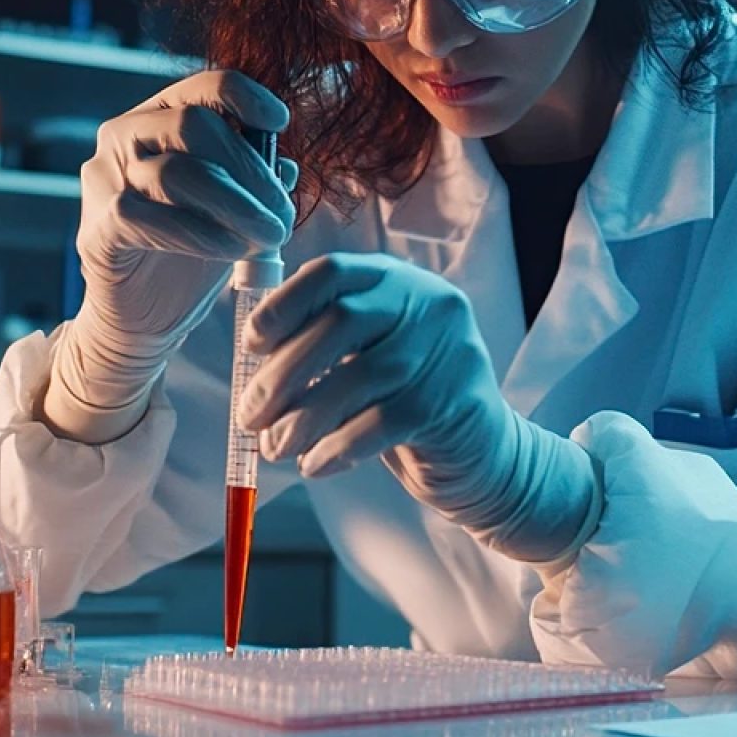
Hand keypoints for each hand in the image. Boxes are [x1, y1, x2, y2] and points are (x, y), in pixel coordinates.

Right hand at [55, 70, 296, 419]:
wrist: (144, 318)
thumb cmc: (190, 251)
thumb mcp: (232, 208)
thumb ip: (253, 181)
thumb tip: (285, 166)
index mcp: (159, 119)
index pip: (202, 87)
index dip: (246, 97)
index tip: (279, 124)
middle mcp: (123, 137)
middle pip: (192, 125)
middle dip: (249, 170)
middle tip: (283, 214)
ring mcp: (103, 181)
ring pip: (174, 172)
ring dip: (235, 206)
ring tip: (269, 238)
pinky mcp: (95, 229)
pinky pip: (145, 218)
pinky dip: (198, 235)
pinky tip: (230, 253)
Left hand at [240, 252, 601, 563]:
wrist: (485, 458)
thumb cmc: (408, 402)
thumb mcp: (371, 356)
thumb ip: (324, 344)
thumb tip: (251, 363)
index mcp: (398, 282)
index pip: (332, 272)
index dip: (283, 305)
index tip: (251, 345)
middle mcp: (428, 304)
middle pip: (340, 323)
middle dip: (283, 373)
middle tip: (250, 414)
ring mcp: (448, 352)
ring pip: (358, 377)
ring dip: (303, 418)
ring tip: (275, 447)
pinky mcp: (453, 404)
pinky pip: (379, 424)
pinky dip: (336, 448)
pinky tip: (315, 464)